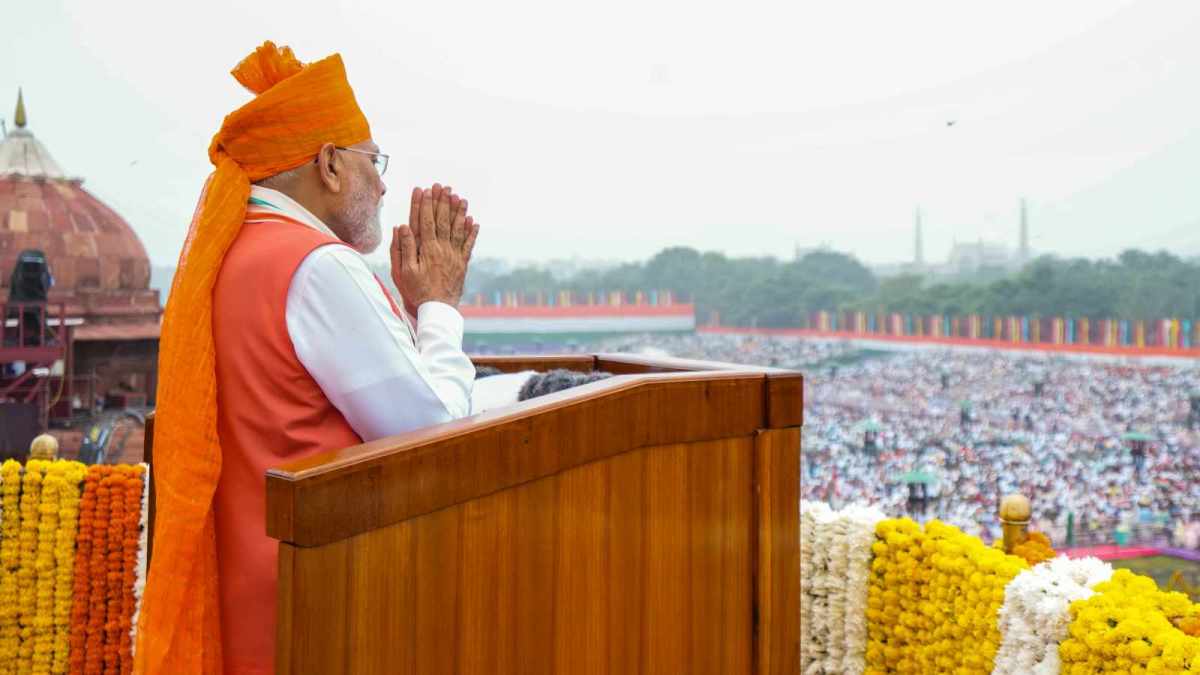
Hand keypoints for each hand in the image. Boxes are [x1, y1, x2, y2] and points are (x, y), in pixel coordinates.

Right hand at [391, 184, 478, 310]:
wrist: (437, 310)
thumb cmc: (416, 291)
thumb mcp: (403, 272)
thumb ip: (403, 249)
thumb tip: (401, 227)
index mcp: (427, 250)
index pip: (425, 222)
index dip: (424, 204)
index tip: (424, 190)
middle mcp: (442, 250)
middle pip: (442, 221)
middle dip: (442, 202)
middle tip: (443, 186)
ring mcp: (454, 256)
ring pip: (457, 230)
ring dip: (458, 212)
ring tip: (460, 197)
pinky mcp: (462, 265)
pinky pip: (468, 245)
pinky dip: (471, 233)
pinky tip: (473, 221)